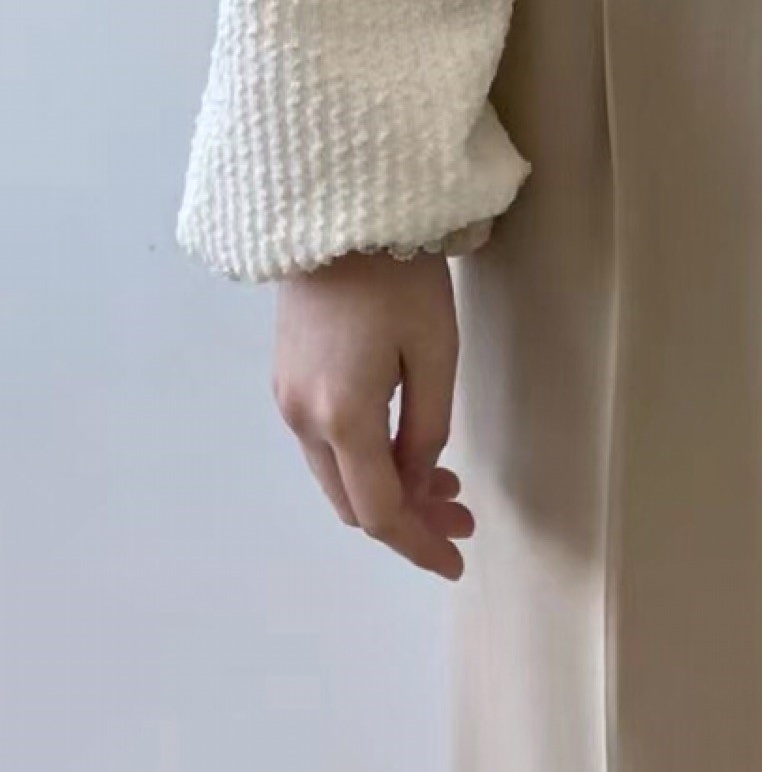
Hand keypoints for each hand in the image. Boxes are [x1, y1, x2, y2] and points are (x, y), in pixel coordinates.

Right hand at [272, 247, 474, 578]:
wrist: (334, 210)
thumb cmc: (398, 274)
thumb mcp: (434, 349)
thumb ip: (428, 425)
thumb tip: (418, 479)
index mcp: (343, 417)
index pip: (379, 511)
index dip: (418, 544)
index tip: (457, 561)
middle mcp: (303, 419)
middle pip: (353, 502)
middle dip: (409, 520)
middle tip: (463, 516)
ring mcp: (288, 398)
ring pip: (338, 475)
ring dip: (387, 489)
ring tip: (446, 485)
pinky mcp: (287, 377)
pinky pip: (327, 443)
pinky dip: (366, 459)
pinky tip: (405, 448)